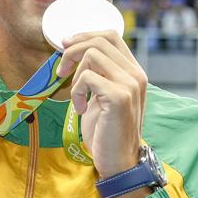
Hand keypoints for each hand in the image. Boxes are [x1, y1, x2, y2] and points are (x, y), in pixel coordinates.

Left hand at [57, 30, 147, 181]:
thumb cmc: (106, 131)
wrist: (119, 162)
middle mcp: (136, 74)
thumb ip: (97, 73)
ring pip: (92, 54)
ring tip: (77, 97)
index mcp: (133, 71)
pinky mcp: (119, 97)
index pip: (110, 35)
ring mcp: (130, 84)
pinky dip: (76, 91)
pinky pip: (87, 77)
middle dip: (73, 51)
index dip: (84, 36)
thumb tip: (72, 50)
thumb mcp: (101, 95)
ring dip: (75, 75)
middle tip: (61, 71)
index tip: (65, 46)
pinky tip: (81, 109)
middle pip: (100, 40)